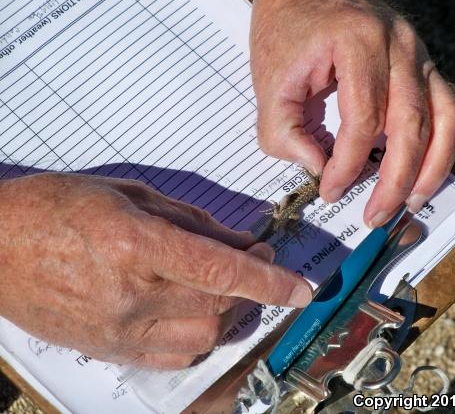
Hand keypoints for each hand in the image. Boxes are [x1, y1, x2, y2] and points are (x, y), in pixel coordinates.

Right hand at [0, 174, 311, 368]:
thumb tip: (242, 241)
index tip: (301, 289)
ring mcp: (119, 328)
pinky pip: (176, 354)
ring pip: (204, 333)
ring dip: (225, 308)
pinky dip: (198, 333)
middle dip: (249, 283)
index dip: (270, 281)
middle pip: (220, 302)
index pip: (221, 270)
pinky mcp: (110, 348)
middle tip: (252, 259)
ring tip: (216, 282)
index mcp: (135, 243)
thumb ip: (193, 222)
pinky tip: (190, 308)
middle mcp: (131, 292)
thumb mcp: (132, 196)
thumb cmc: (56, 208)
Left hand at [250, 0, 454, 226]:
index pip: (363, 118)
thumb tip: (318, 169)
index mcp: (357, 41)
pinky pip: (447, 108)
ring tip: (411, 201)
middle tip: (375, 214)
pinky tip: (424, 171)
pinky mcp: (422, 64)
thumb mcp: (270, 81)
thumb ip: (284, 132)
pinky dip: (441, 145)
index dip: (347, 164)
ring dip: (431, 168)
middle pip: (410, 124)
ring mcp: (418, 52)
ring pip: (443, 118)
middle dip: (394, 180)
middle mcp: (399, 44)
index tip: (330, 189)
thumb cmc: (288, 25)